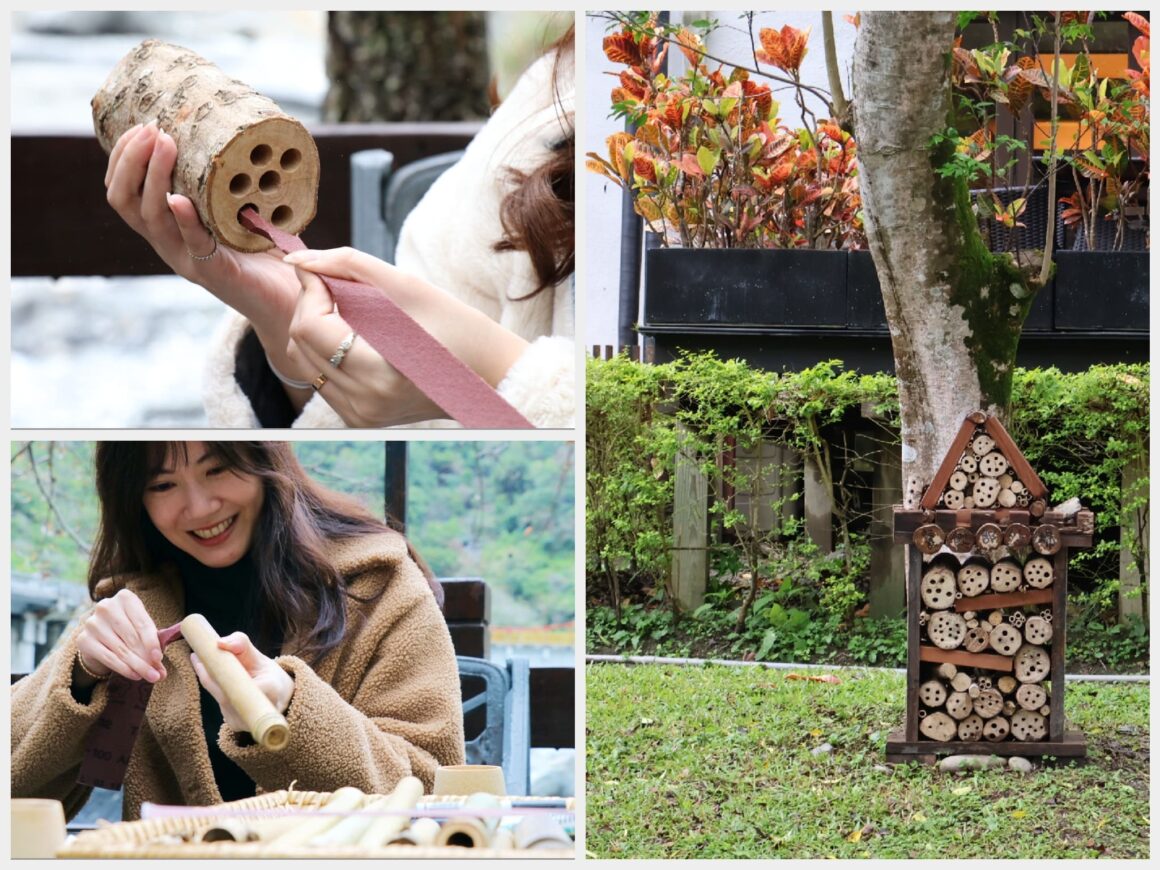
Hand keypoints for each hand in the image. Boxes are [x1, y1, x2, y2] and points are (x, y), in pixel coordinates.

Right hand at [75, 589, 165, 685]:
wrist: (100, 635)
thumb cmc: (128, 629)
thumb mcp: (142, 631)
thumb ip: (152, 647)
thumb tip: (162, 671)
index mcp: (125, 598)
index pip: (142, 623)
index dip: (152, 642)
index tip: (159, 658)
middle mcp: (106, 607)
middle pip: (131, 638)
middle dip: (146, 658)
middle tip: (157, 674)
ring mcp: (92, 623)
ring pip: (120, 650)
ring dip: (137, 666)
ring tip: (150, 677)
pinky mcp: (83, 639)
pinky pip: (108, 657)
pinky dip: (123, 668)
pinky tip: (135, 675)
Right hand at [103, 123, 308, 385]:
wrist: (293, 302)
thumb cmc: (268, 251)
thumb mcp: (236, 208)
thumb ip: (221, 183)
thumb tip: (225, 130)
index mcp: (169, 228)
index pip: (125, 191)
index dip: (123, 157)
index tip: (141, 125)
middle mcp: (170, 244)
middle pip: (126, 202)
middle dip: (132, 160)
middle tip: (151, 130)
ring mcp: (188, 261)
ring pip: (152, 219)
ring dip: (154, 178)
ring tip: (164, 145)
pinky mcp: (215, 274)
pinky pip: (193, 245)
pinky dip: (185, 221)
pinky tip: (180, 200)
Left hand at [190, 632, 293, 733]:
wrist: (281, 697)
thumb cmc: (268, 674)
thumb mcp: (259, 656)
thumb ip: (241, 644)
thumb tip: (219, 643)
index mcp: (270, 690)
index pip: (234, 682)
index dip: (213, 671)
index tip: (197, 655)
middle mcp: (258, 710)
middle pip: (222, 691)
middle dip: (208, 673)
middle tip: (197, 656)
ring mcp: (245, 721)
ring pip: (220, 698)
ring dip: (212, 681)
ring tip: (208, 663)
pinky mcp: (236, 725)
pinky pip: (221, 705)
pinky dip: (218, 690)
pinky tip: (222, 681)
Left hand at [283, 247, 528, 425]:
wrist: (489, 375)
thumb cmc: (457, 326)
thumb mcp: (407, 287)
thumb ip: (348, 266)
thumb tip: (297, 259)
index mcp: (379, 374)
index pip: (311, 327)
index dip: (309, 290)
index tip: (318, 268)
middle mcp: (363, 403)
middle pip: (300, 344)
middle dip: (309, 306)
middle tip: (331, 283)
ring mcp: (359, 416)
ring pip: (302, 362)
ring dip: (314, 328)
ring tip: (343, 308)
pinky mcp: (359, 419)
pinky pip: (320, 378)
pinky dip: (325, 350)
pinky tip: (352, 334)